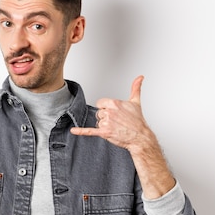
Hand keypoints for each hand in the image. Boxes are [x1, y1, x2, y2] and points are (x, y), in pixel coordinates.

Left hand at [70, 75, 174, 197]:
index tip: (114, 112)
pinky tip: (73, 131)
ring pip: (98, 122)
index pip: (101, 103)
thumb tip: (140, 77)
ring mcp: (106, 122)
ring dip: (105, 126)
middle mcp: (109, 112)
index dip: (106, 108)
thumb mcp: (136, 102)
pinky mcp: (104, 132)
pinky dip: (81, 131)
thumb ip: (136, 88)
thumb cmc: (138, 121)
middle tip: (117, 122)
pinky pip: (90, 131)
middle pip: (99, 113)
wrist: (141, 137)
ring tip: (116, 128)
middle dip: (106, 118)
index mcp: (114, 103)